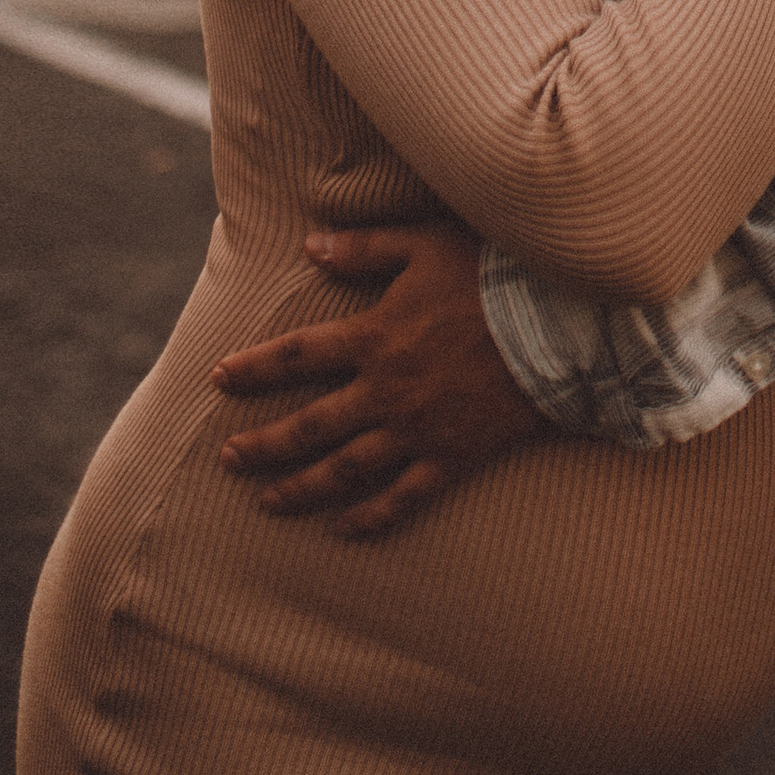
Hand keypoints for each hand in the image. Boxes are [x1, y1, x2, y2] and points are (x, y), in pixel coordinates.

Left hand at [212, 222, 545, 536]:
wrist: (555, 324)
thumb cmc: (490, 274)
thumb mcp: (423, 245)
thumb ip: (364, 248)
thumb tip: (309, 247)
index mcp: (374, 336)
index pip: (296, 356)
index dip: (254, 368)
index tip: (219, 379)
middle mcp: (385, 390)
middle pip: (309, 426)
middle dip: (263, 445)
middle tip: (228, 459)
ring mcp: (417, 430)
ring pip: (344, 470)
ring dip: (299, 488)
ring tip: (266, 501)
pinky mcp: (451, 458)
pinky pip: (401, 498)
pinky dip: (369, 518)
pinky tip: (342, 529)